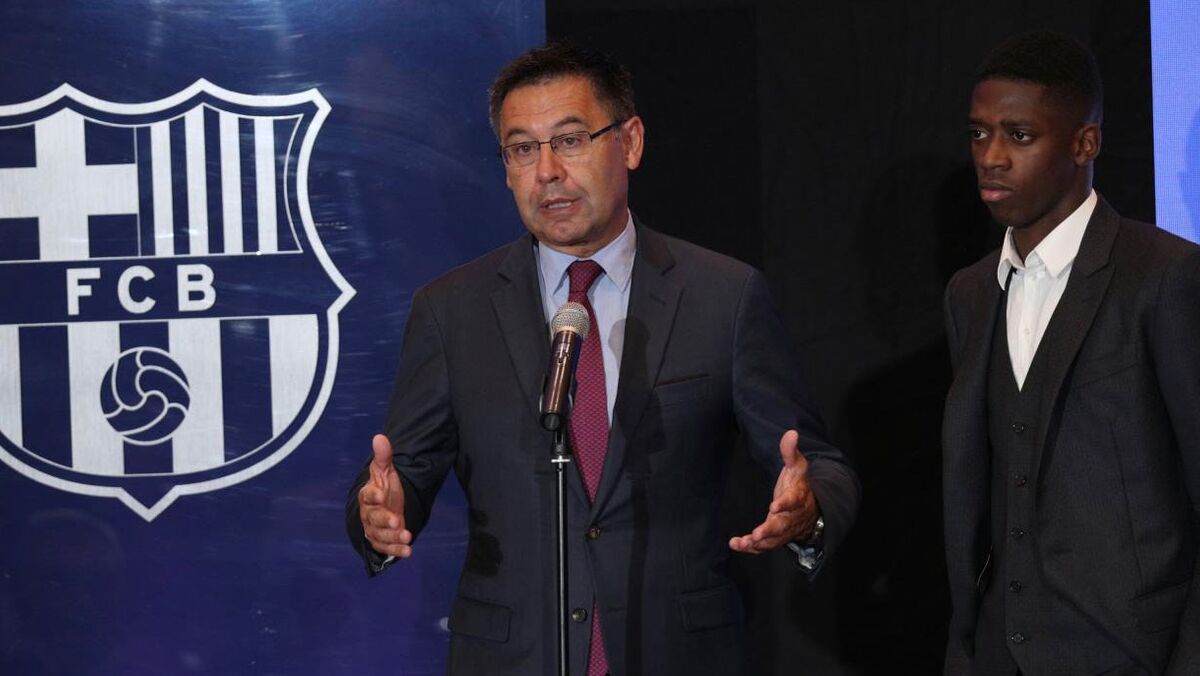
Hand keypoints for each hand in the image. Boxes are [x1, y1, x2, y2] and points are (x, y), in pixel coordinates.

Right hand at [358, 434, 412, 558]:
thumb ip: (384, 457)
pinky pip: (386, 547)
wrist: (385, 506)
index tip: (382, 494)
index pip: (368, 495)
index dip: (373, 496)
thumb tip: (380, 437)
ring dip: (393, 537)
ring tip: (407, 536)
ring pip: (380, 535)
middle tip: (397, 520)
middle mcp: (369, 514)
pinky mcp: (382, 541)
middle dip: (385, 520)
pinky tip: (408, 551)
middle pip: (373, 518)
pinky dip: (396, 550)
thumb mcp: (386, 471)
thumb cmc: (384, 487)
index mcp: (369, 495)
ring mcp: (375, 529)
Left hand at [729, 429, 818, 553]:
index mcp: (797, 499)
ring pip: (772, 541)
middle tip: (756, 534)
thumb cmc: (798, 486)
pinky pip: (764, 547)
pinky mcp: (774, 539)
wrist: (810, 511)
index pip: (792, 502)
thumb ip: (790, 452)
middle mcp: (791, 518)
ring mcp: (783, 531)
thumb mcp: (797, 467)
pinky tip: (736, 544)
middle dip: (769, 531)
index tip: (774, 506)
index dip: (784, 504)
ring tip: (742, 543)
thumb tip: (791, 432)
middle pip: (782, 526)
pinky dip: (751, 548)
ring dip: (758, 543)